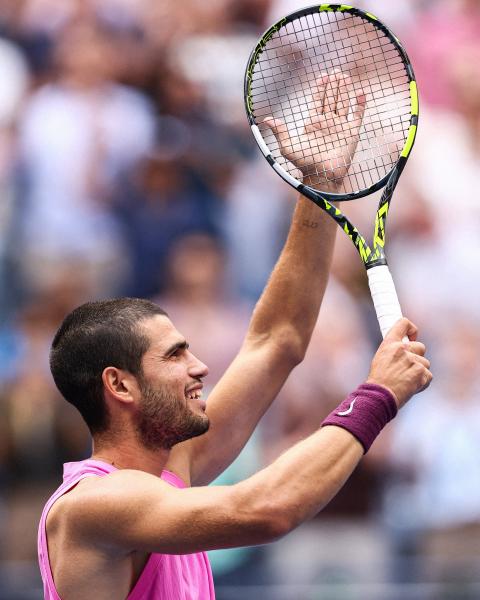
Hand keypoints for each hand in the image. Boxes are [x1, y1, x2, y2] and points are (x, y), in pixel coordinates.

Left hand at [264, 70, 365, 189]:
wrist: (322, 175)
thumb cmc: (304, 164)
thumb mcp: (288, 147)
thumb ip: (280, 131)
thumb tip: (266, 119)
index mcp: (313, 123)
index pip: (317, 101)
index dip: (320, 88)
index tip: (323, 75)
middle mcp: (327, 123)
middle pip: (331, 99)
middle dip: (333, 85)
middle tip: (336, 71)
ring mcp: (340, 127)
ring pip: (343, 103)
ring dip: (344, 90)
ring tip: (345, 76)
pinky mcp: (351, 133)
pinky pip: (357, 116)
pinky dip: (360, 105)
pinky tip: (360, 93)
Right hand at [367, 318, 431, 408]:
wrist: (380, 396)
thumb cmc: (378, 380)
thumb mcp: (381, 358)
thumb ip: (394, 351)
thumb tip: (407, 349)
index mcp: (390, 343)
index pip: (403, 323)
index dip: (411, 328)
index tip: (413, 336)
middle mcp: (402, 349)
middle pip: (420, 346)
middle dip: (417, 357)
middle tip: (407, 368)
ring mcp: (412, 360)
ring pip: (425, 363)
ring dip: (419, 372)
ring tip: (406, 381)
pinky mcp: (421, 372)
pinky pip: (428, 375)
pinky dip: (422, 382)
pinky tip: (411, 387)